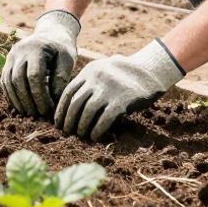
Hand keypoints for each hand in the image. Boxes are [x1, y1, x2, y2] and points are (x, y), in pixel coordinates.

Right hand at [1, 10, 79, 117]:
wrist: (50, 33)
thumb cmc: (62, 49)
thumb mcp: (67, 60)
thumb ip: (61, 78)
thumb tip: (53, 101)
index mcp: (36, 48)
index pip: (34, 76)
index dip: (40, 96)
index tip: (47, 110)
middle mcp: (20, 50)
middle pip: (18, 80)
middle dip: (27, 100)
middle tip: (36, 115)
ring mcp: (11, 55)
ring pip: (8, 81)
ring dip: (17, 100)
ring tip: (27, 113)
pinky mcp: (7, 61)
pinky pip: (5, 80)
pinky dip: (10, 94)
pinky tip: (19, 106)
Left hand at [55, 40, 184, 141]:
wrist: (149, 71)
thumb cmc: (123, 75)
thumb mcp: (103, 70)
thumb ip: (88, 82)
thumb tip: (71, 105)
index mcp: (89, 71)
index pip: (68, 92)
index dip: (61, 109)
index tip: (57, 122)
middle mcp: (97, 79)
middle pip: (76, 103)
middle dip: (68, 120)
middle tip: (66, 132)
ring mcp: (109, 89)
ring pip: (88, 111)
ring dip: (81, 126)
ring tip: (80, 135)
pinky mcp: (121, 100)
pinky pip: (105, 118)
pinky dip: (97, 129)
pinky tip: (94, 136)